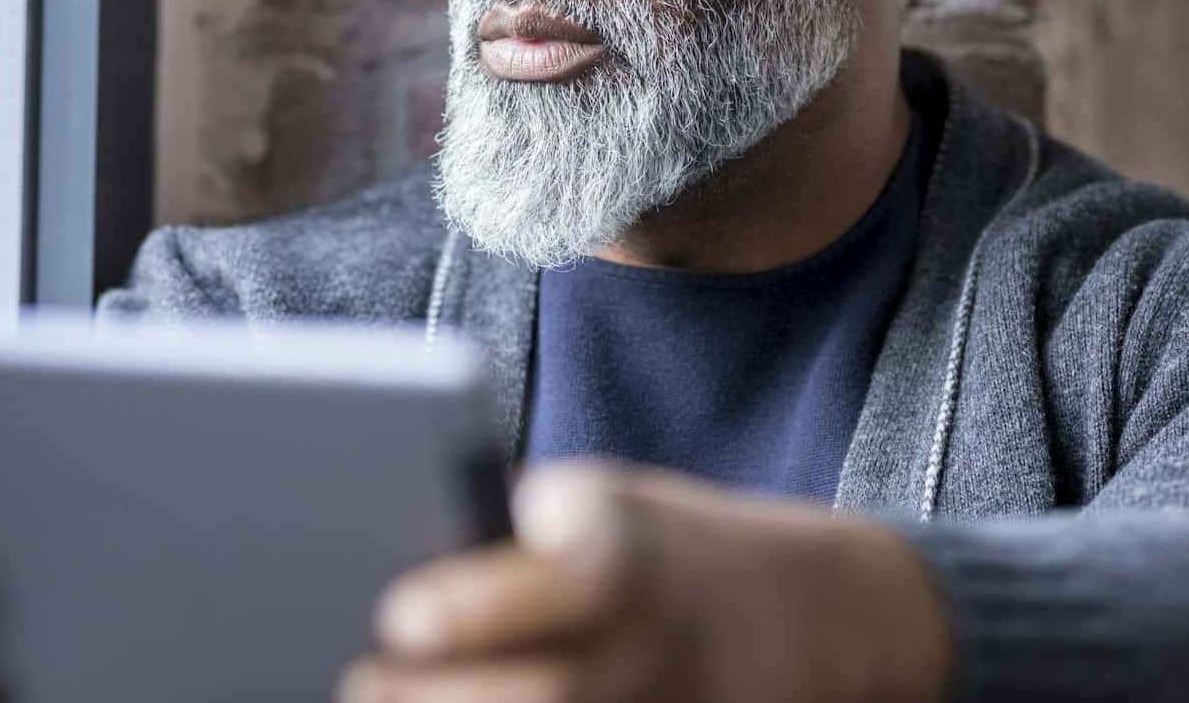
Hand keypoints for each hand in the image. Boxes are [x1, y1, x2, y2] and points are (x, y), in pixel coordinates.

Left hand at [339, 461, 953, 702]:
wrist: (826, 611)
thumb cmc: (669, 550)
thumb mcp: (606, 505)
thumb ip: (510, 535)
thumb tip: (381, 566)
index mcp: (634, 550)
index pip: (560, 585)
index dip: (477, 609)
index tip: (402, 616)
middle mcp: (660, 641)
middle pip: (550, 695)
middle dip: (444, 700)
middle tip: (361, 685)